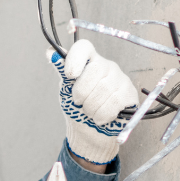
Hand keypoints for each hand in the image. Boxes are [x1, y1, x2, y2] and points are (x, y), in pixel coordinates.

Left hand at [50, 40, 139, 165]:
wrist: (91, 133)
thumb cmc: (79, 108)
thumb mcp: (66, 90)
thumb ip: (61, 71)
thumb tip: (50, 52)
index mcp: (89, 62)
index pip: (84, 47)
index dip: (75, 58)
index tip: (70, 76)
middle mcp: (107, 66)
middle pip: (94, 70)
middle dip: (82, 92)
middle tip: (80, 103)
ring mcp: (121, 79)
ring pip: (104, 89)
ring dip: (91, 107)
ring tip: (90, 113)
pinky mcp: (129, 94)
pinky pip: (114, 102)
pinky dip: (103, 114)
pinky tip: (101, 117)